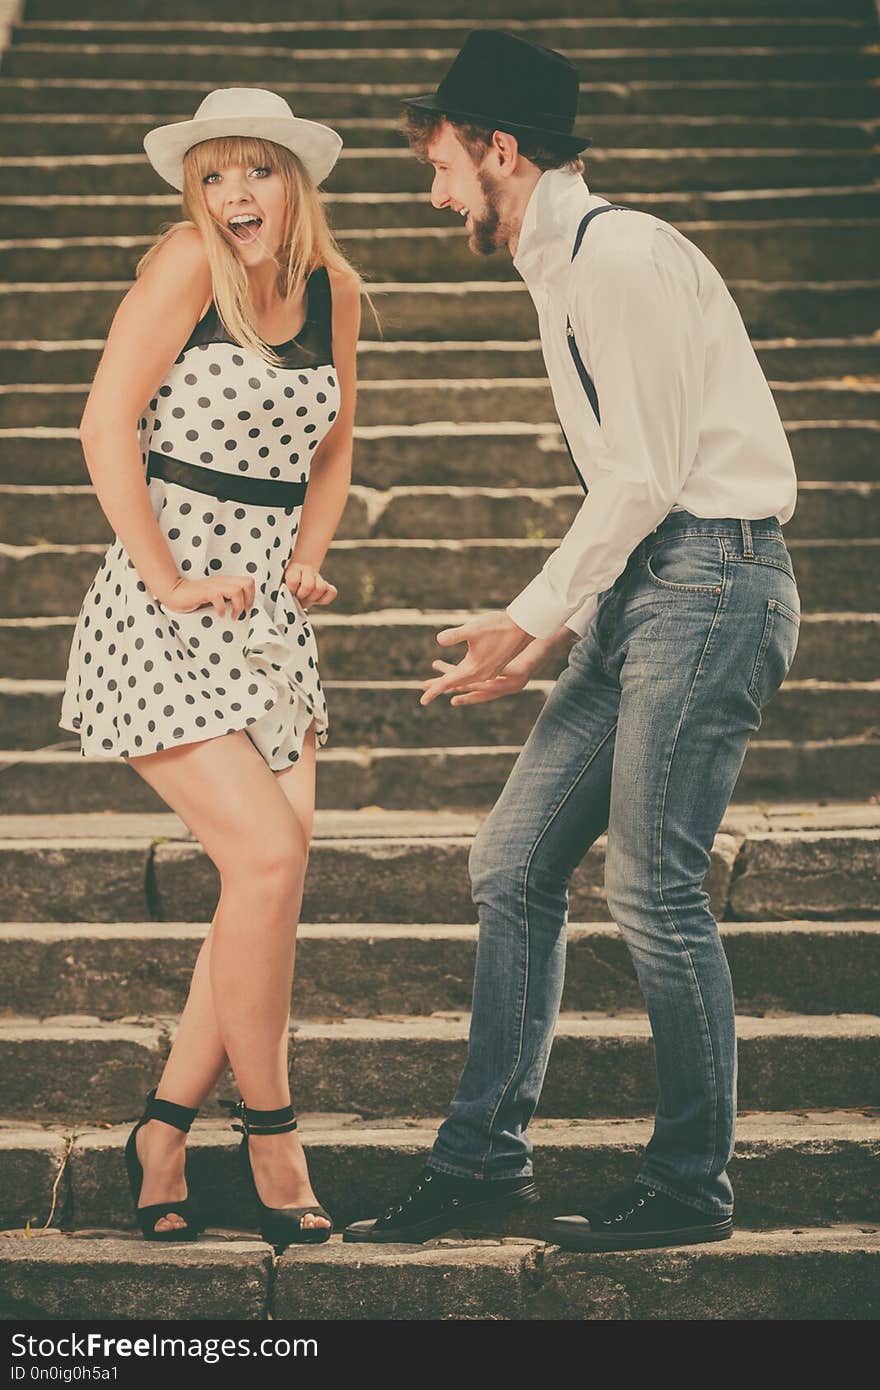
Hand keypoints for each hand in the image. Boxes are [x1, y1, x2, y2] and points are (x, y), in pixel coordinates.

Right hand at [157, 574, 254, 617]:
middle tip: (242, 611)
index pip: (248, 582)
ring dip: (237, 606)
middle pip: (247, 583)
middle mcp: (222, 582)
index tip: (246, 608)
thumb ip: (227, 599)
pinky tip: (219, 614)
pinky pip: (219, 597)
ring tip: (232, 616)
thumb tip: (242, 610)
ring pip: (236, 590)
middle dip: (249, 599)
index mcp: (226, 582)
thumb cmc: (195, 598)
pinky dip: (222, 609)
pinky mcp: (204, 592)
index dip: (251, 596)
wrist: (176, 594)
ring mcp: (213, 586)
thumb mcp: (216, 597)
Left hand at [283, 560, 336, 608]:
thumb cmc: (286, 584)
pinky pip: (332, 592)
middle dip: (302, 596)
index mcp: (294, 569)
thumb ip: (282, 589)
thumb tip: (284, 598)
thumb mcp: (280, 584)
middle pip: (309, 586)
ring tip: (306, 600)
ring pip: (321, 588)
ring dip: (312, 598)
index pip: (294, 581)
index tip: (287, 592)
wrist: (297, 575)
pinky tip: (316, 600)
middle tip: (297, 598)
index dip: (291, 590)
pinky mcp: (328, 585)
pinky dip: (325, 599)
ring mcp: (319, 577)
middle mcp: (308, 570)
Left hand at [419, 611, 533, 706]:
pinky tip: (459, 672)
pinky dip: (462, 677)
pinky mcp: (494, 667)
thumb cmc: (499, 626)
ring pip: (464, 680)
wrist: (525, 627)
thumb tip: (439, 640)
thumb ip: (455, 635)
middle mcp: (482, 675)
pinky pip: (473, 677)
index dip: (434, 690)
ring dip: (450, 679)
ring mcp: (489, 672)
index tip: (423, 701)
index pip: (449, 683)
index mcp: (474, 670)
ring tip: (437, 676)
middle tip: (422, 688)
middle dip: (438, 685)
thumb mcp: (473, 629)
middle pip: (455, 683)